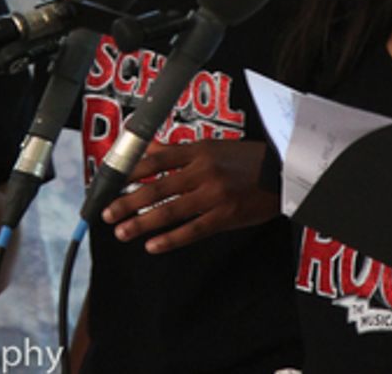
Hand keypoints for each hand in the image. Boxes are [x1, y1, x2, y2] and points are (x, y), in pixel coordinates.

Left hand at [101, 140, 277, 253]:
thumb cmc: (247, 159)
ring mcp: (213, 195)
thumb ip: (179, 151)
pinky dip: (170, 239)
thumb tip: (148, 149)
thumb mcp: (212, 146)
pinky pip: (193, 230)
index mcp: (198, 150)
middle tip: (107, 213)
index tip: (110, 181)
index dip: (130, 171)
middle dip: (128, 201)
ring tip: (122, 231)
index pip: (155, 159)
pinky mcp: (225, 216)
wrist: (284, 172)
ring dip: (142, 222)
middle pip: (157, 187)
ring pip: (170, 210)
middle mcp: (202, 171)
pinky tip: (152, 245)